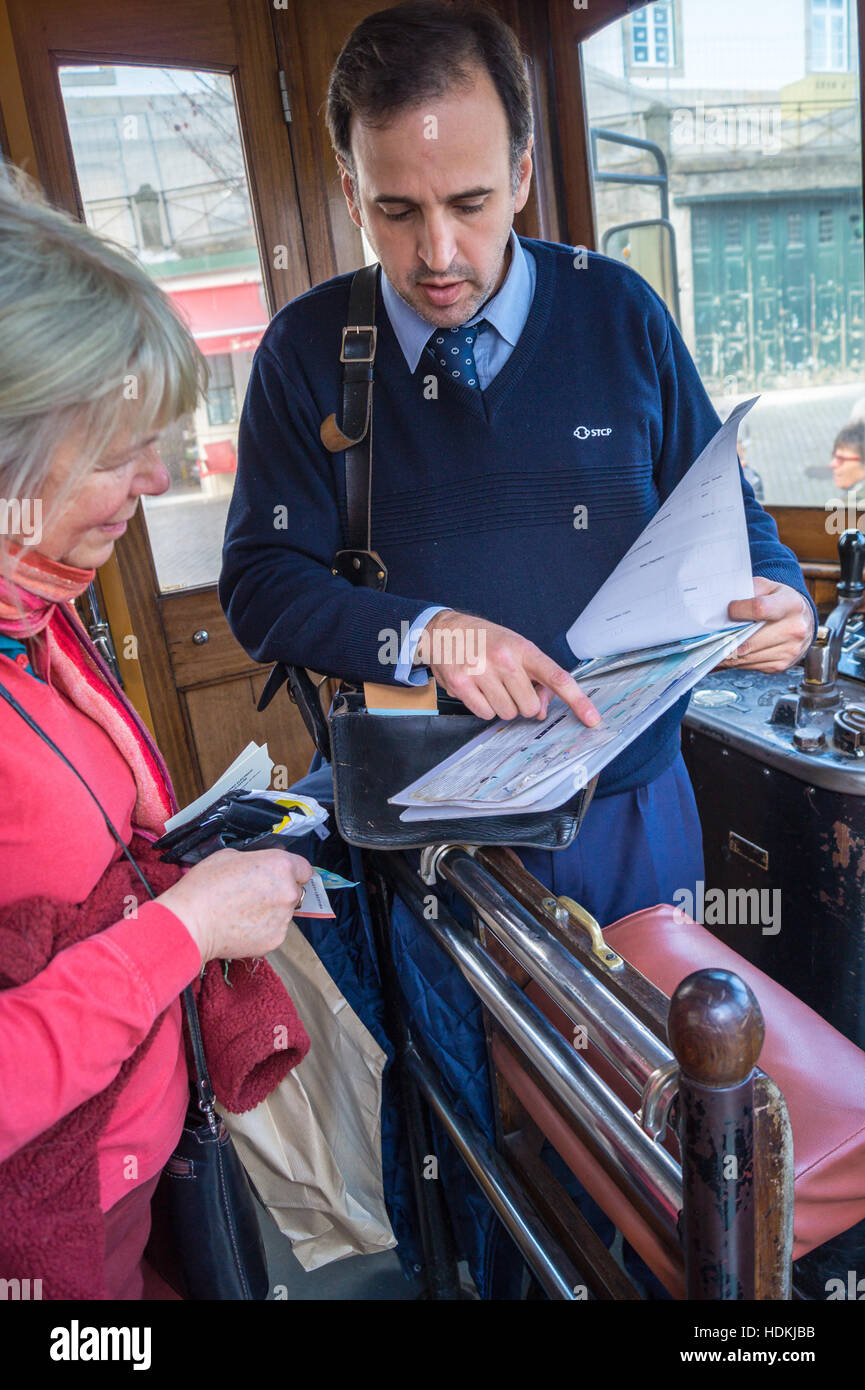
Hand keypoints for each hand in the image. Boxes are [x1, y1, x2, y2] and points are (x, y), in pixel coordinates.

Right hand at [157, 848, 313, 964]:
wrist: (190, 922)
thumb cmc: (204, 887)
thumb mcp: (229, 856)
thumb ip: (255, 860)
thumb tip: (261, 866)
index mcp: (280, 866)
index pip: (304, 868)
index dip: (292, 871)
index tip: (283, 875)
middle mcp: (287, 892)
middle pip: (294, 891)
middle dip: (278, 892)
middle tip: (254, 894)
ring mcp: (283, 918)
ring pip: (284, 912)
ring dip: (270, 911)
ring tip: (242, 911)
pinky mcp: (275, 939)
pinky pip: (274, 930)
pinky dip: (262, 929)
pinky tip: (241, 925)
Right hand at [416, 609, 600, 724]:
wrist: (445, 629)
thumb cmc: (486, 640)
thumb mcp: (515, 650)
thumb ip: (535, 680)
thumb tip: (542, 712)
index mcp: (523, 648)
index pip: (557, 677)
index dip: (578, 701)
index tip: (593, 718)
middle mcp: (504, 659)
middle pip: (530, 707)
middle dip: (523, 703)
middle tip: (510, 687)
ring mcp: (481, 672)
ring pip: (507, 713)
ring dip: (502, 706)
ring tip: (491, 685)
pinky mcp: (462, 684)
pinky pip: (485, 714)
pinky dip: (484, 708)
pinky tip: (477, 689)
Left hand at [717, 577, 814, 673]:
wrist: (801, 619)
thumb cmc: (779, 601)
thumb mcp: (767, 587)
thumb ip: (747, 591)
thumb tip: (721, 606)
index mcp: (790, 604)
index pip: (760, 609)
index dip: (739, 610)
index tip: (730, 609)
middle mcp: (794, 629)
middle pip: (750, 640)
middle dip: (726, 639)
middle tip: (708, 637)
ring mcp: (789, 650)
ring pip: (747, 656)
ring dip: (727, 653)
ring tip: (713, 646)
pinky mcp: (781, 664)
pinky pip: (751, 665)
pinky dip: (736, 660)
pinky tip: (728, 653)